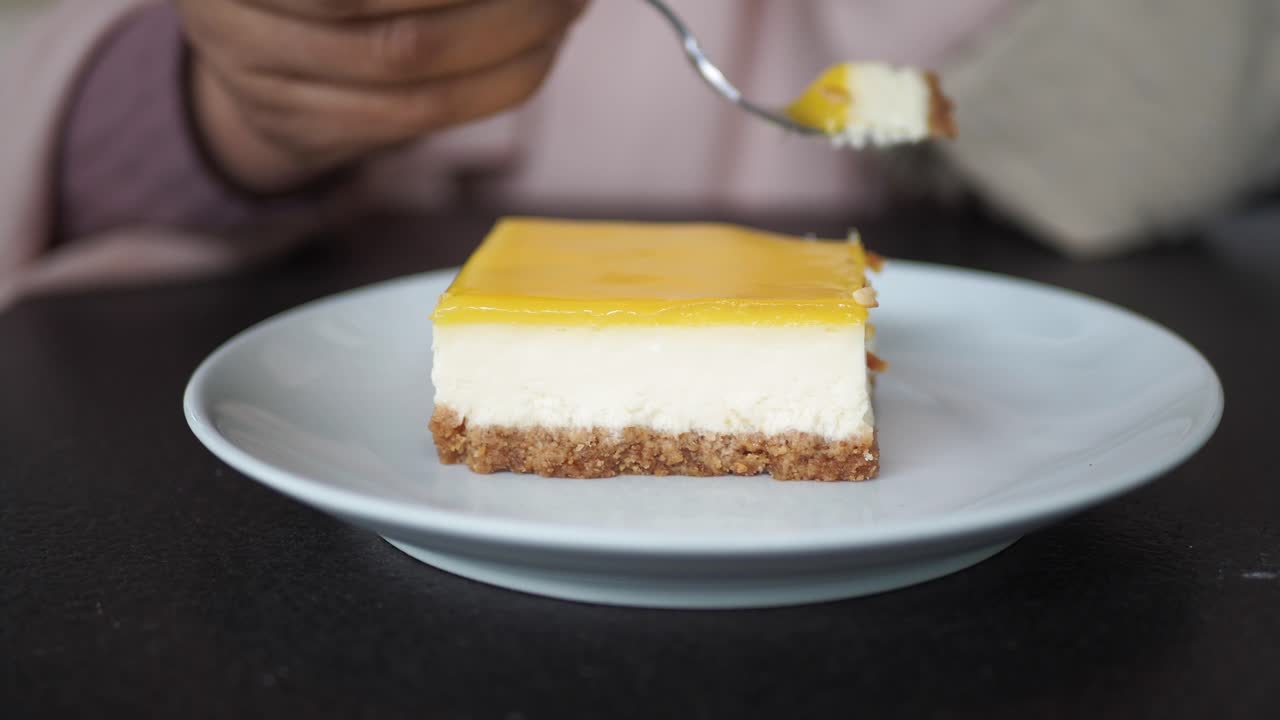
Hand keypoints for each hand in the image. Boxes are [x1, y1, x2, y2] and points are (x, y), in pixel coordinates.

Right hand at [176, 0, 588, 191]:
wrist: (242, 51)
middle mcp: (229, 13)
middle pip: (395, 25)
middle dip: (502, 5)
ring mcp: (259, 79)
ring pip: (411, 71)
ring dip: (512, 41)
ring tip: (565, 11)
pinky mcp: (303, 128)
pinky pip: (417, 117)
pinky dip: (493, 85)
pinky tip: (537, 55)